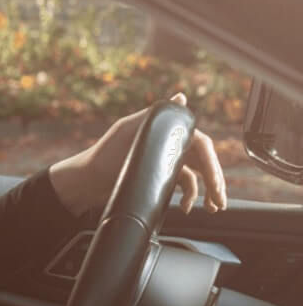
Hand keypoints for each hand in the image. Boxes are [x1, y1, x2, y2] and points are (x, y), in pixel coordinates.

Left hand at [48, 93, 226, 216]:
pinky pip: (184, 186)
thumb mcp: (127, 131)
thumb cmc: (104, 153)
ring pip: (198, 175)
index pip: (200, 144)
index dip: (211, 163)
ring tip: (213, 207)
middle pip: (204, 161)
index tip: (215, 182)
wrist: (86, 181)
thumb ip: (154, 115)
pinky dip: (189, 197)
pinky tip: (186, 207)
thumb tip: (181, 97)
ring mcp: (166, 161)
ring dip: (208, 191)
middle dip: (215, 182)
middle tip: (219, 201)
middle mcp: (169, 144)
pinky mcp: (160, 177)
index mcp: (165, 131)